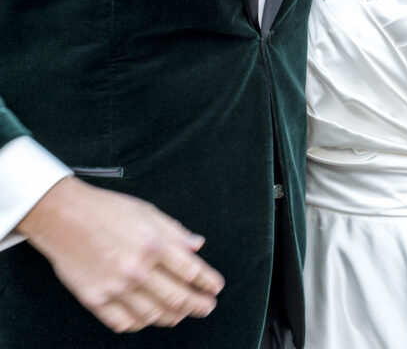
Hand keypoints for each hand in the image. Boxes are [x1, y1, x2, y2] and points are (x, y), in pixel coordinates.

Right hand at [18, 176, 224, 332]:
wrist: (64, 217)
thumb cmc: (106, 210)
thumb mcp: (147, 211)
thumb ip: (175, 231)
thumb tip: (197, 245)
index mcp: (153, 244)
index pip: (191, 271)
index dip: (207, 282)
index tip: (215, 287)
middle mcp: (137, 268)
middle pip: (177, 298)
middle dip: (197, 305)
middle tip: (206, 306)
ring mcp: (116, 287)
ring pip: (153, 315)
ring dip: (173, 317)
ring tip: (181, 314)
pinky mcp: (96, 300)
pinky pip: (125, 323)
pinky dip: (141, 324)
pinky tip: (148, 318)